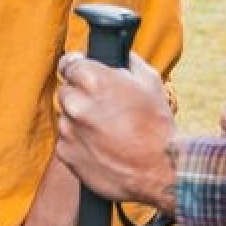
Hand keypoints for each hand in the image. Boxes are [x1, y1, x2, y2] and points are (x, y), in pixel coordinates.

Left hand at [54, 54, 179, 212]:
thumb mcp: (150, 82)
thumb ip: (128, 62)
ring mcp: (68, 129)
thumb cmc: (157, 126)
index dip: (76, 67)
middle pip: (66, 91)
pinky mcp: (66, 153)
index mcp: (92, 80)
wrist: (159, 170)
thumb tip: (120, 55)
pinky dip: (78, 142)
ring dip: (80, 120)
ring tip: (106, 130)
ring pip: (66, 116)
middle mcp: (75, 103)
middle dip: (81, 95)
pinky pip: (66, 140)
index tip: (79, 71)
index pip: (68, 64)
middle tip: (103, 108)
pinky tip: (101, 146)